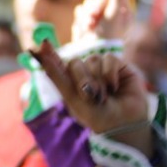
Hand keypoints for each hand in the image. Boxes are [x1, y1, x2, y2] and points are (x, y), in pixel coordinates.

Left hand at [33, 38, 153, 155]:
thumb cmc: (97, 116)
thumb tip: (41, 54)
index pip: (57, 65)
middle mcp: (84, 73)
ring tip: (105, 97)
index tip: (43, 43)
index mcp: (70, 83)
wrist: (124, 123)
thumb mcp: (73, 99)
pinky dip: (110, 74)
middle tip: (91, 96)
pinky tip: (115, 87)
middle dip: (82, 80)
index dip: (49, 54)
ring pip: (92, 60)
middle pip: (75, 62)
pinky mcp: (117, 65)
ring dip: (98, 80)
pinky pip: (108, 58)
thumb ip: (58, 77)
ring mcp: (100, 68)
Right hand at [70, 0, 133, 45]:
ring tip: (90, 27)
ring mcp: (95, 18)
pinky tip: (86, 30)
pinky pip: (79, 12)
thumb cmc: (110, 34)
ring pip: (86, 4)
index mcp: (121, 10)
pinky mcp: (83, 22)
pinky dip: (81, 20)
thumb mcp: (116, 12)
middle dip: (95, 6)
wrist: (94, 54)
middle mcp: (109, 12)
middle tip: (95, 16)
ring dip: (87, 15)